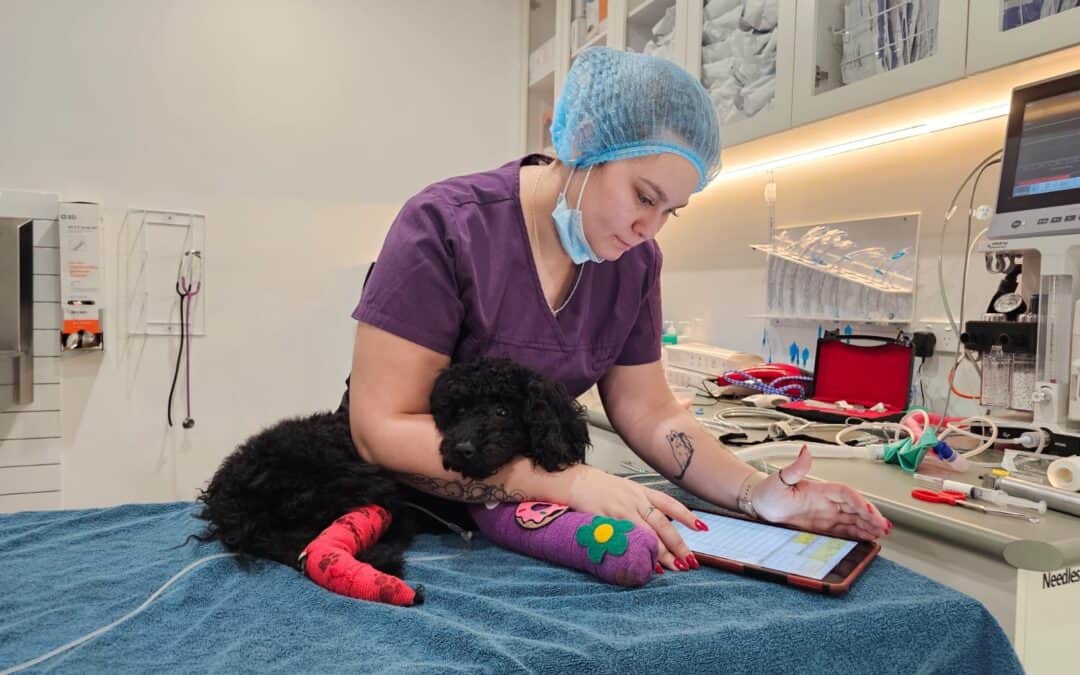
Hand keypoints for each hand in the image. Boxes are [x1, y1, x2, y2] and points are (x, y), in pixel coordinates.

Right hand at [561, 464, 704, 571]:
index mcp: (640, 491)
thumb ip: (640, 504)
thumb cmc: (597, 487)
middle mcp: (633, 499)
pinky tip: (641, 561)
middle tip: (689, 562)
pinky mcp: (604, 519)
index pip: (669, 503)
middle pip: (661, 523)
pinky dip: (634, 550)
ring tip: (672, 568)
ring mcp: (619, 510)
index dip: (686, 516)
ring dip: (660, 552)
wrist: (571, 479)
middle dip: (678, 544)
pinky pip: (623, 538)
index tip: (702, 528)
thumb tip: (657, 525)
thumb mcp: (623, 489)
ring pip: (645, 533)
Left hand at [751, 445, 890, 539]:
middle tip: (883, 526)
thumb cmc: (768, 492)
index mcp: (819, 490)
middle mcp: (826, 502)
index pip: (845, 493)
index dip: (858, 501)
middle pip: (854, 507)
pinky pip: (844, 531)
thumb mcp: (780, 480)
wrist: (758, 507)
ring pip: (853, 519)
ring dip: (868, 525)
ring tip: (881, 533)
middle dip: (871, 516)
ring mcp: (826, 515)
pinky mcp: (822, 527)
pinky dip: (858, 534)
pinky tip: (868, 538)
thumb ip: (795, 468)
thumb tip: (805, 451)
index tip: (867, 511)